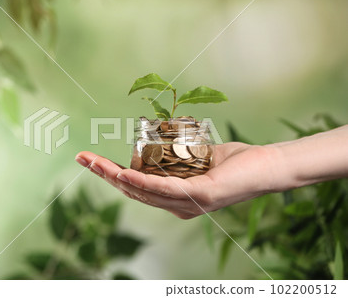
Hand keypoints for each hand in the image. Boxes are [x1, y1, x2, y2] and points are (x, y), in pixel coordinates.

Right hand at [75, 143, 286, 218]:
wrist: (268, 167)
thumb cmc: (236, 162)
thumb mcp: (199, 158)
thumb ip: (178, 157)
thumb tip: (159, 143)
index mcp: (175, 200)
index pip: (136, 189)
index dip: (112, 175)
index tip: (91, 159)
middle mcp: (178, 207)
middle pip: (133, 192)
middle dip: (104, 174)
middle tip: (82, 157)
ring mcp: (189, 205)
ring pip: (144, 192)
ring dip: (116, 177)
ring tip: (94, 162)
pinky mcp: (201, 197)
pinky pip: (166, 190)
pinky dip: (143, 182)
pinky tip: (126, 174)